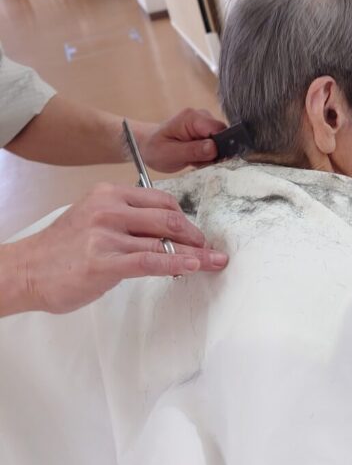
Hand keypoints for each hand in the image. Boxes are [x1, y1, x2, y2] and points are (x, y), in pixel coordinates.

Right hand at [2, 183, 227, 316]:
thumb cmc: (62, 249)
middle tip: (208, 249)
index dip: (184, 218)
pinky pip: (151, 260)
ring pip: (164, 239)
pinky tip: (193, 267)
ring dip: (194, 253)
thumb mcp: (93, 219)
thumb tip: (165, 232)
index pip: (161, 200)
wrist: (26, 270)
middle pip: (168, 217)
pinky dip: (177, 263)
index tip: (196, 233)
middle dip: (194, 234)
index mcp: (109, 194)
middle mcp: (109, 209)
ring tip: (212, 261)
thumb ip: (126, 219)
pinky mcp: (105, 262)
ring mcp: (107, 235)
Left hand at [134, 109, 226, 172]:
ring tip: (192, 159)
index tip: (207, 158)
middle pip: (222, 135)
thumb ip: (193, 151)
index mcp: (191, 118)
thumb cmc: (154, 149)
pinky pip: (216, 145)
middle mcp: (200, 116)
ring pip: (220, 142)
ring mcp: (204, 123)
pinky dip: (207, 155)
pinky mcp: (205, 131)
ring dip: (209, 155)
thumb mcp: (170, 154)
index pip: (218, 129)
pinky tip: (194, 157)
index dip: (218, 146)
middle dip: (213, 153)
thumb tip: (214, 148)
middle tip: (195, 161)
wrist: (147, 146)